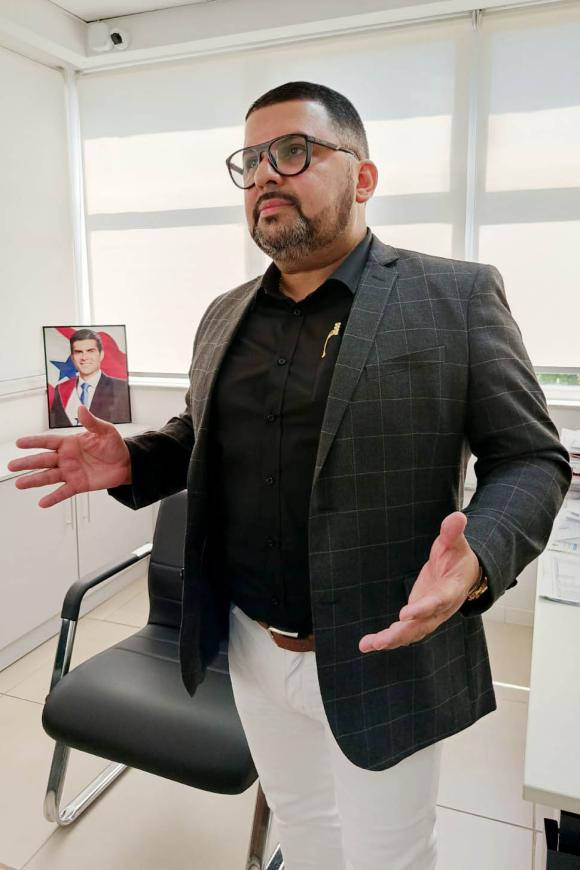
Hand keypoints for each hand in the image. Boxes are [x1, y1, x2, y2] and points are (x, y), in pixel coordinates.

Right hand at [7, 405, 131, 507]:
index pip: (48, 441)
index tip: (19, 443)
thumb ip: (92, 422)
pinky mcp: (78, 485)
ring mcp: (70, 472)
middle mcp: (66, 458)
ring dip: (34, 480)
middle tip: (11, 465)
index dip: (34, 442)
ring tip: (19, 483)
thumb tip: (81, 408)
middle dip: (27, 463)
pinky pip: (63, 492)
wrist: (126, 464)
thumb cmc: (114, 446)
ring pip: (48, 477)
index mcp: (70, 443)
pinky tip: (42, 503)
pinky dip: (53, 498)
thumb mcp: (105, 430)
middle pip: (43, 460)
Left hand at [359, 511, 479, 652]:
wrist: (464, 574)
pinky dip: (387, 639)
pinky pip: (404, 632)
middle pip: (422, 625)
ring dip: (391, 640)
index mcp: (451, 590)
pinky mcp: (418, 618)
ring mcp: (429, 616)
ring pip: (412, 633)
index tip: (405, 613)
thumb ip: (453, 533)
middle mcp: (441, 609)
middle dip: (402, 633)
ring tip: (370, 644)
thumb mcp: (456, 543)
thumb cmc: (458, 557)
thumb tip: (457, 517)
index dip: (422, 609)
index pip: (437, 601)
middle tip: (382, 640)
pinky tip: (368, 644)